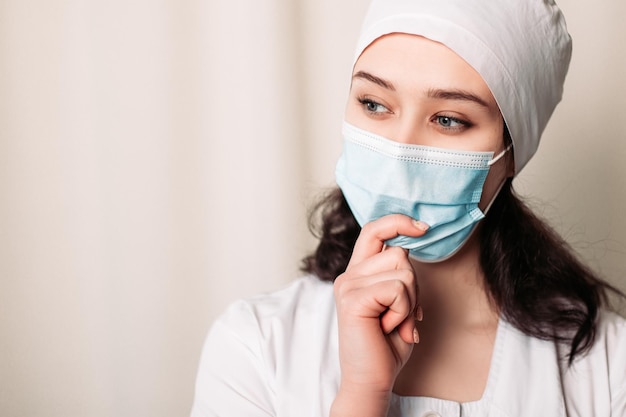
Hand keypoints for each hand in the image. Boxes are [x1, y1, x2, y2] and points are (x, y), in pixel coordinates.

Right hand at [330, 215, 427, 415]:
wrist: (372, 379)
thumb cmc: (387, 344)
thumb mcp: (398, 302)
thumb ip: (398, 275)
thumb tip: (411, 245)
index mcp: (358, 273)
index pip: (373, 230)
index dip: (398, 222)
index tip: (423, 228)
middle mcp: (349, 275)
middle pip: (400, 254)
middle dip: (414, 287)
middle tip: (402, 315)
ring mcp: (348, 285)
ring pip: (404, 272)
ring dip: (410, 302)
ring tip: (394, 323)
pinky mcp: (352, 299)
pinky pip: (397, 290)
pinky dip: (404, 311)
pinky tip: (388, 327)